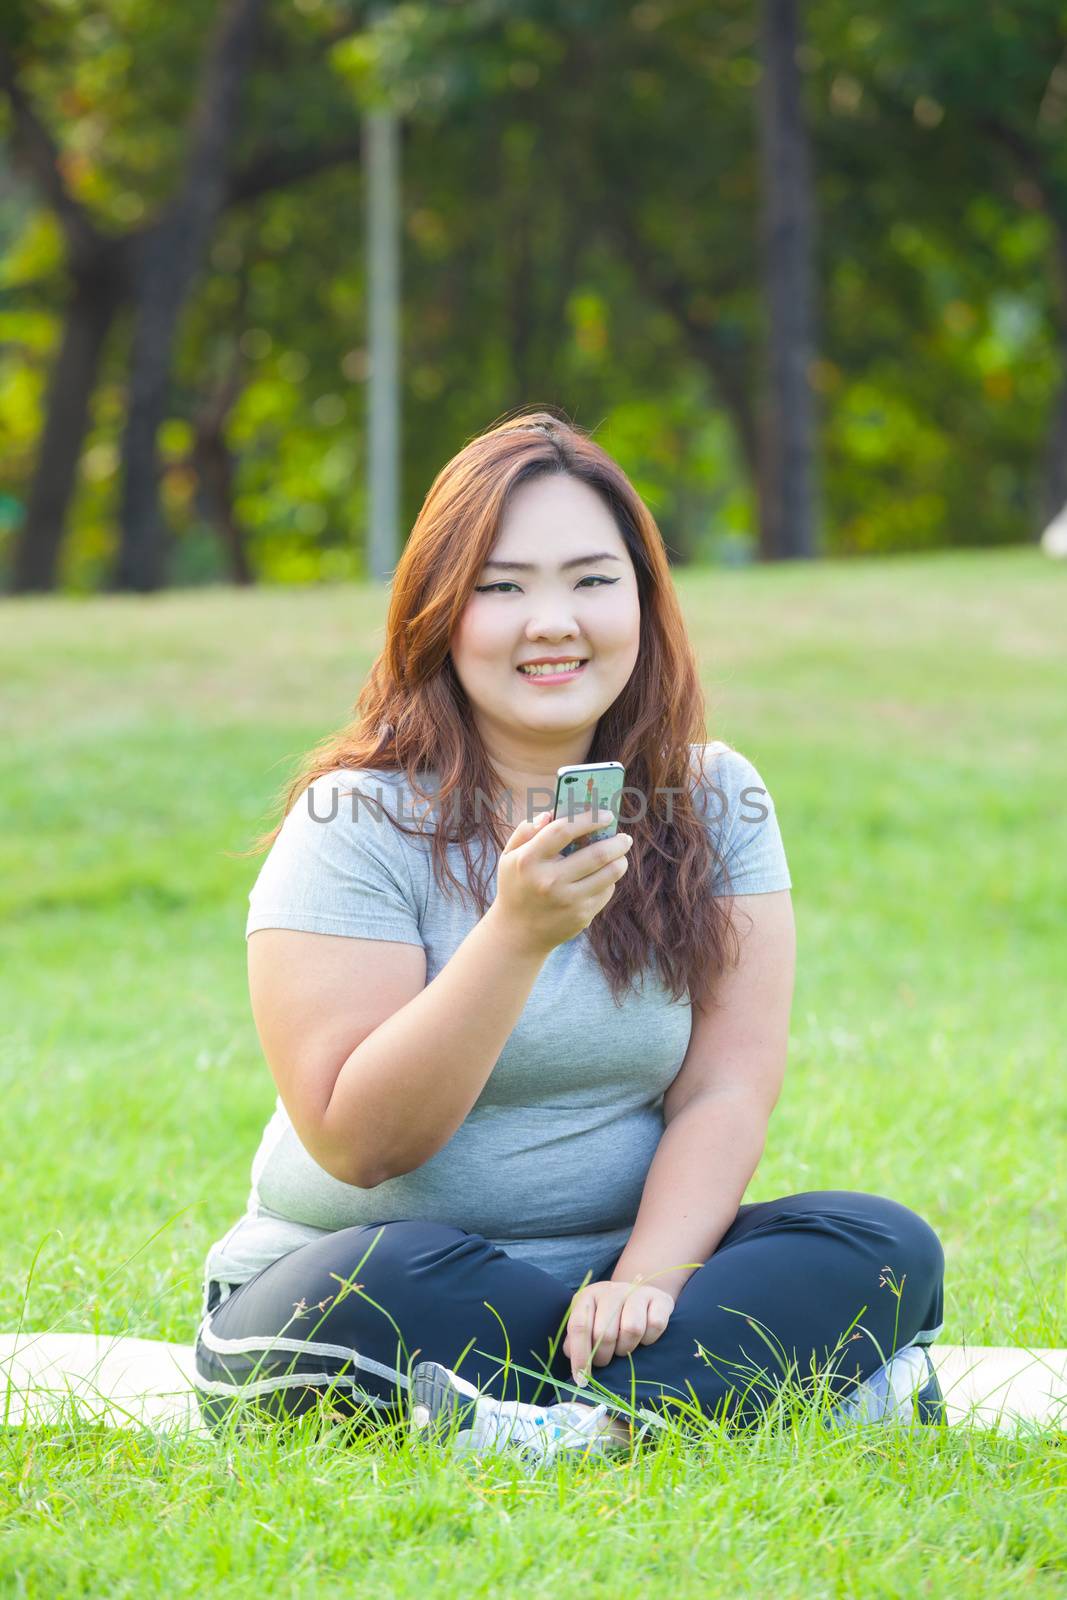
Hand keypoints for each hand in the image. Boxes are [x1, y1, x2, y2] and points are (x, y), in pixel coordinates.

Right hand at [491, 806, 633, 957]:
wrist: (517, 934)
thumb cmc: (516, 887)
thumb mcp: (509, 857)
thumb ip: (526, 831)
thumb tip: (550, 814)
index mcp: (529, 860)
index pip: (564, 829)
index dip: (589, 818)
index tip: (606, 814)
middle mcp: (549, 880)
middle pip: (597, 853)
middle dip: (618, 841)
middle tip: (624, 837)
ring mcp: (567, 900)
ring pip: (610, 873)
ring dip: (620, 860)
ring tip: (620, 855)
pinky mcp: (581, 916)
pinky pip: (606, 891)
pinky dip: (609, 881)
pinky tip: (603, 877)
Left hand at [563, 1279, 675, 1388]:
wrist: (640, 1296)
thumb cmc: (609, 1317)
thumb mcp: (588, 1324)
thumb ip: (575, 1340)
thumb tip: (571, 1355)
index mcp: (588, 1296)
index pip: (579, 1326)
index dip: (579, 1356)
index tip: (582, 1379)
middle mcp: (611, 1290)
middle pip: (605, 1332)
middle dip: (603, 1356)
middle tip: (605, 1361)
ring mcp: (636, 1292)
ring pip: (631, 1329)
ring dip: (627, 1347)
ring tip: (624, 1347)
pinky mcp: (660, 1298)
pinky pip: (655, 1325)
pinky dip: (649, 1339)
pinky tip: (644, 1338)